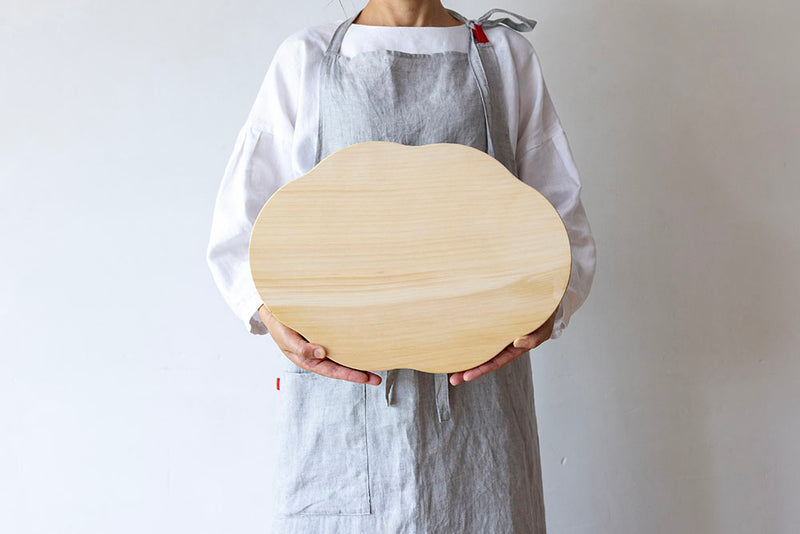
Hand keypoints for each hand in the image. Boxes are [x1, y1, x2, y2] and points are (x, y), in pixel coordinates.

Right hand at [258, 305, 381, 385]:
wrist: (272, 308)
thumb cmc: (279, 325)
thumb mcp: (286, 339)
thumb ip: (302, 348)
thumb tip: (321, 354)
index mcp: (309, 360)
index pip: (333, 371)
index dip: (349, 375)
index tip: (365, 378)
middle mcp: (318, 354)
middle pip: (341, 366)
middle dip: (359, 373)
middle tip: (377, 378)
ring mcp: (323, 343)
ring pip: (343, 355)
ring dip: (359, 359)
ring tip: (377, 361)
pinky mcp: (326, 331)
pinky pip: (342, 341)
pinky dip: (353, 344)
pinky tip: (365, 343)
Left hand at [448, 308, 556, 385]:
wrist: (543, 297)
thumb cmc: (544, 316)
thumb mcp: (542, 330)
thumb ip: (532, 339)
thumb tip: (516, 343)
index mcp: (513, 348)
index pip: (495, 362)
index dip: (481, 370)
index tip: (466, 377)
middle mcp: (503, 343)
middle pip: (484, 359)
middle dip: (469, 370)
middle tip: (453, 380)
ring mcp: (497, 332)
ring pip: (479, 346)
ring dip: (466, 354)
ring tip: (449, 363)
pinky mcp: (493, 319)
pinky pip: (479, 330)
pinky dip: (470, 336)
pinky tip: (457, 339)